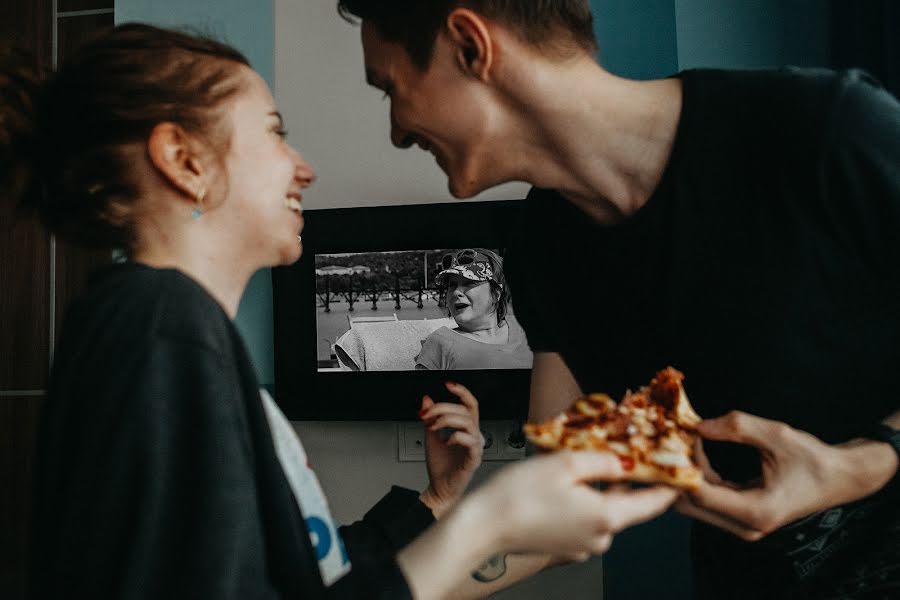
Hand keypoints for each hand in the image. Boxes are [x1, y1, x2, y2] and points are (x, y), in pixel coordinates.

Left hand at [419, 382, 483, 516]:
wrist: (439, 488)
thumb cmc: (440, 465)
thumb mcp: (430, 435)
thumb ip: (430, 417)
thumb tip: (426, 399)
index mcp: (466, 428)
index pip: (470, 404)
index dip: (462, 392)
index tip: (448, 384)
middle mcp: (473, 435)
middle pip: (465, 410)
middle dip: (443, 407)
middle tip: (427, 414)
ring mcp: (475, 446)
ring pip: (468, 422)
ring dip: (447, 420)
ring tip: (433, 426)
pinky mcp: (473, 459)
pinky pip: (470, 441)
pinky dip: (455, 436)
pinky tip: (445, 440)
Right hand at [475, 451, 677, 555]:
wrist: (484, 525)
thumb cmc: (518, 495)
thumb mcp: (566, 463)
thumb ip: (603, 460)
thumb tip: (626, 462)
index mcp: (606, 517)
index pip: (654, 502)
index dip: (670, 483)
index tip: (681, 469)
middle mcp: (600, 537)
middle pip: (628, 503)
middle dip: (629, 477)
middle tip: (627, 449)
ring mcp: (582, 545)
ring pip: (604, 509)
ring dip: (602, 487)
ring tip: (589, 460)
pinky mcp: (565, 545)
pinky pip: (585, 518)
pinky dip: (585, 500)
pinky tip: (569, 482)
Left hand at [676, 411, 895, 540]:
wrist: (840, 478)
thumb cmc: (813, 458)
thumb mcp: (778, 435)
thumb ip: (738, 426)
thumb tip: (699, 425)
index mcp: (756, 511)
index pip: (699, 494)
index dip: (685, 466)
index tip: (683, 436)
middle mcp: (746, 526)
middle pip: (690, 504)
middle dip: (680, 472)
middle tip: (678, 439)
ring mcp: (743, 525)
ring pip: (695, 503)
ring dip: (688, 474)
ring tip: (689, 441)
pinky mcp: (741, 517)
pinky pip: (708, 499)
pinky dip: (700, 477)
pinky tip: (700, 451)